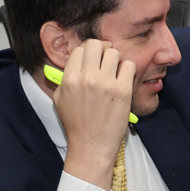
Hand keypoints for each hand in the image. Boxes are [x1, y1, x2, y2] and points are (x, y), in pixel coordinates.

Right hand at [53, 39, 135, 189]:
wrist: (92, 145)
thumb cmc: (76, 124)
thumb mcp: (60, 100)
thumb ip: (63, 79)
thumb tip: (71, 64)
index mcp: (69, 79)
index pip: (80, 49)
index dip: (88, 51)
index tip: (94, 57)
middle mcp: (87, 78)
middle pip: (96, 45)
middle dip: (103, 48)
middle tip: (107, 57)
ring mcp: (106, 84)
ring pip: (114, 53)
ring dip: (116, 59)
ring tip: (116, 70)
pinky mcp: (123, 91)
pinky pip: (129, 66)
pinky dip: (128, 69)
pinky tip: (124, 79)